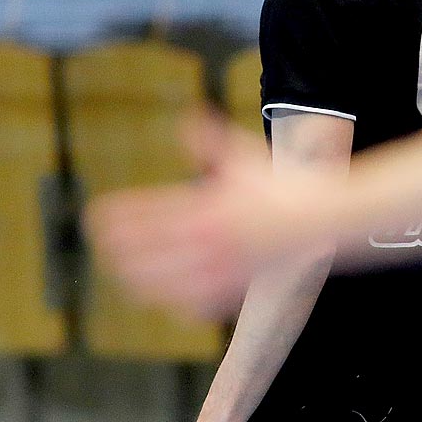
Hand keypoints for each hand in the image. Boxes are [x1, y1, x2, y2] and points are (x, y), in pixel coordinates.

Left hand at [90, 112, 316, 319]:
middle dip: (120, 250)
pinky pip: (198, 303)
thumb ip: (209, 140)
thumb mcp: (243, 156)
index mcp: (207, 208)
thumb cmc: (283, 186)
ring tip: (121, 275)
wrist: (324, 219)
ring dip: (139, 279)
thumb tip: (186, 118)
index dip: (119, 217)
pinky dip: (177, 301)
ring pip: (167, 284)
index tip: (98, 217)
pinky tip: (165, 298)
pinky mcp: (237, 288)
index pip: (149, 215)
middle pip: (149, 254)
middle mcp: (211, 242)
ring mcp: (222, 269)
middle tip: (102, 246)